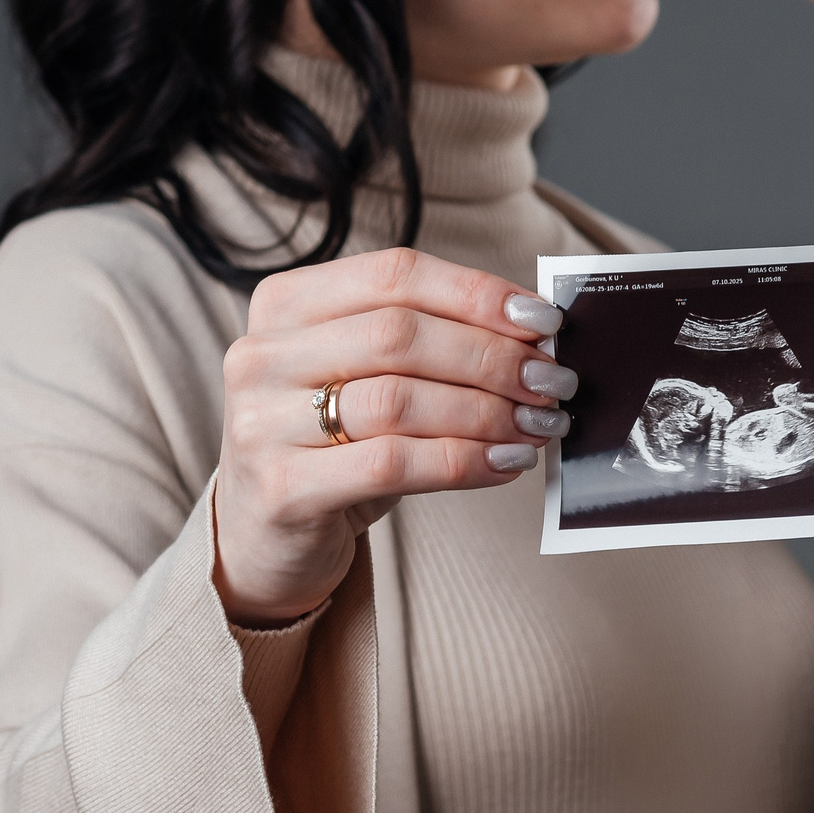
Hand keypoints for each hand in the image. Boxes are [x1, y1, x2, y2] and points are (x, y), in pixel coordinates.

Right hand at [212, 248, 575, 623]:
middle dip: (492, 357)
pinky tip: (505, 465)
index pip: (394, 275)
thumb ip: (430, 344)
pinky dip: (461, 462)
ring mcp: (261, 421)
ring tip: (538, 426)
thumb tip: (534, 334)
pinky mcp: (281, 488)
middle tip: (553, 381)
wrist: (267, 537)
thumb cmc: (334, 446)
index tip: (542, 320)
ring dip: (486, 412)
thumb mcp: (369, 378)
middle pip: (400, 334)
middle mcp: (261, 354)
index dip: (475, 293)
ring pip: (399, 399)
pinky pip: (392, 464)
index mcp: (285, 302)